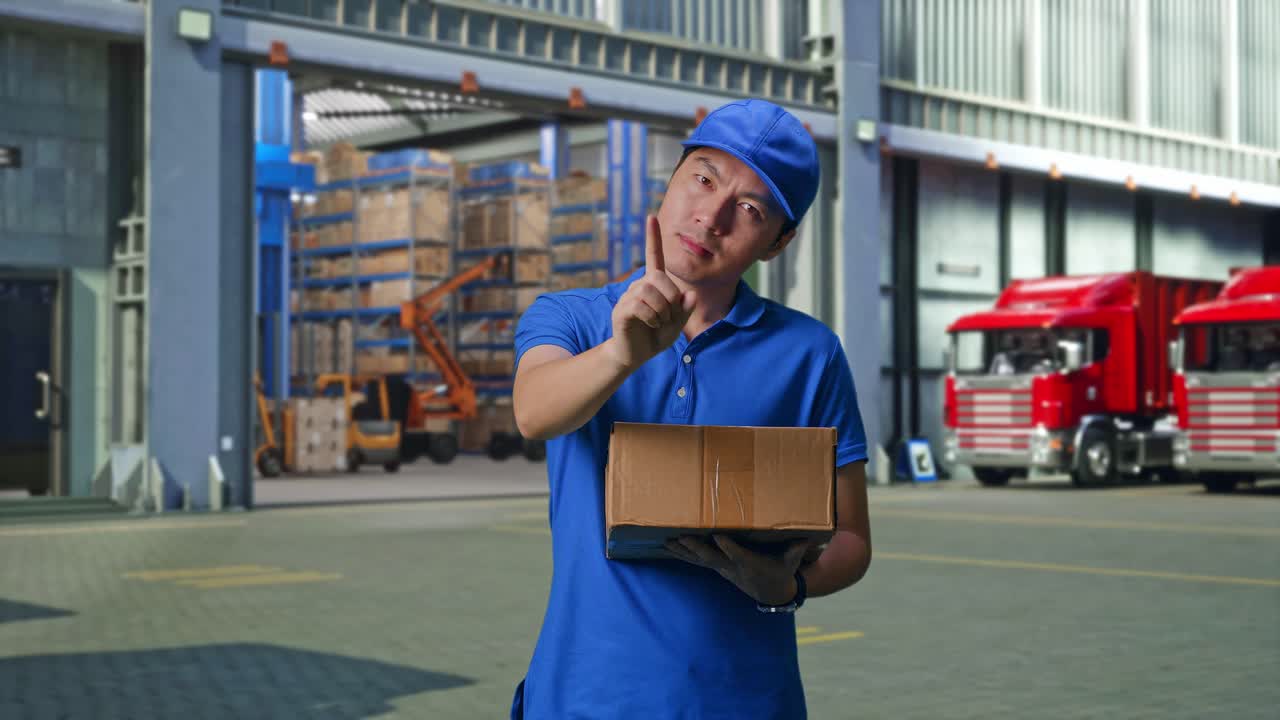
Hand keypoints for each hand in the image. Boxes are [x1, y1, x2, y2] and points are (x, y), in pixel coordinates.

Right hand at [606, 215, 696, 370]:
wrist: (634, 355)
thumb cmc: (655, 337)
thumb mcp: (677, 323)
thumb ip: (685, 310)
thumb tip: (690, 295)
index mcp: (653, 285)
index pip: (653, 257)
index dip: (652, 238)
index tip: (650, 217)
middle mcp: (638, 286)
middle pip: (659, 278)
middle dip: (671, 299)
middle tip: (669, 317)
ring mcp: (627, 297)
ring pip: (650, 292)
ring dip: (662, 310)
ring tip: (659, 323)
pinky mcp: (621, 310)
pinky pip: (640, 306)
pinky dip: (652, 318)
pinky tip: (650, 325)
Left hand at [665, 535, 811, 605]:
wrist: (771, 592)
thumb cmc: (781, 571)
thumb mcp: (791, 562)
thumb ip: (797, 550)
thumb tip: (809, 538)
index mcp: (750, 563)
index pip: (737, 554)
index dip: (728, 547)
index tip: (718, 536)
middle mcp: (732, 567)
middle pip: (712, 558)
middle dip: (696, 548)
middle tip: (682, 537)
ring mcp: (722, 568)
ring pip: (699, 560)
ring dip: (682, 551)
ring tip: (666, 541)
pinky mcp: (717, 567)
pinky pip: (696, 561)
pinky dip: (682, 554)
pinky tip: (668, 546)